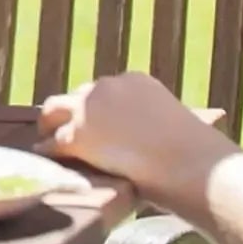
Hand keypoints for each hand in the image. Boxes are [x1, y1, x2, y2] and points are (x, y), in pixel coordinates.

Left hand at [38, 71, 222, 194]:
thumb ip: (157, 122)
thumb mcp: (176, 123)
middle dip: (71, 111)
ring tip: (46, 138)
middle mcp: (107, 87)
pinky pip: (54, 143)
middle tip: (62, 126)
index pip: (106, 90)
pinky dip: (48, 150)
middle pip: (77, 95)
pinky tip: (46, 158)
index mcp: (135, 80)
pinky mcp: (78, 135)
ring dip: (50, 125)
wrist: (191, 163)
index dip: (98, 107)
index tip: (95, 120)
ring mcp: (89, 109)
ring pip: (55, 111)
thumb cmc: (196, 154)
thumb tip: (161, 133)